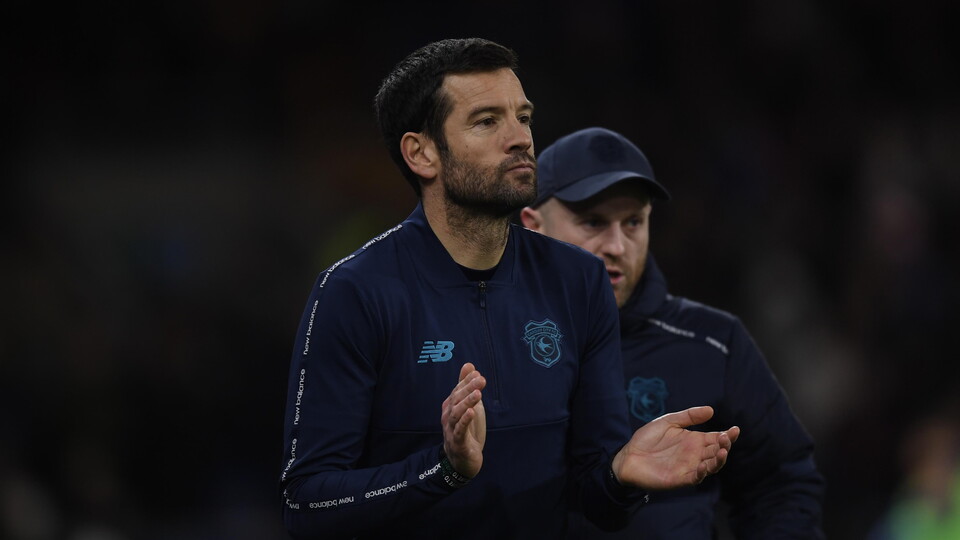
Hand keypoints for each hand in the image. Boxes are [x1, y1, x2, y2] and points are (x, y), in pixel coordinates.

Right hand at [440, 362, 486, 477]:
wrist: (463, 460)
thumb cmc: (467, 430)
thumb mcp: (470, 405)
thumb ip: (467, 386)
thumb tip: (469, 365)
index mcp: (450, 406)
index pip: (457, 390)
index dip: (466, 381)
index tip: (477, 373)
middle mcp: (448, 416)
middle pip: (456, 400)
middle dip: (468, 388)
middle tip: (481, 379)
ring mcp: (451, 429)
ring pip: (457, 414)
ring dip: (467, 402)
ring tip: (478, 394)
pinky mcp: (458, 442)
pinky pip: (460, 430)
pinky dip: (464, 420)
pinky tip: (471, 412)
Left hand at [611, 406, 739, 489]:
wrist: (628, 456)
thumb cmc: (647, 439)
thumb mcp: (668, 421)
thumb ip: (688, 416)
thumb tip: (711, 410)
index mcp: (694, 440)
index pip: (716, 438)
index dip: (728, 435)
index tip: (735, 429)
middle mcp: (695, 454)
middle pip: (717, 451)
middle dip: (725, 445)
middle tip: (726, 438)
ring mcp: (689, 467)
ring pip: (711, 466)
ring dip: (719, 460)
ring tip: (722, 451)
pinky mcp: (680, 479)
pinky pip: (696, 478)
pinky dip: (702, 473)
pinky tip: (704, 466)